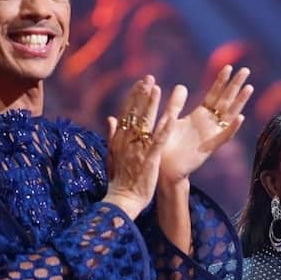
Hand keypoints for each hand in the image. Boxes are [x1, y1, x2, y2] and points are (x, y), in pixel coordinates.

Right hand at [102, 76, 175, 217]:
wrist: (122, 201)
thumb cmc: (119, 180)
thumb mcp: (112, 156)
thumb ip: (112, 136)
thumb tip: (110, 118)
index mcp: (120, 140)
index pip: (127, 114)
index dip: (134, 97)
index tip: (140, 83)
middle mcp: (128, 142)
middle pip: (135, 114)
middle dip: (142, 95)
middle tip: (149, 78)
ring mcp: (138, 150)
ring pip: (145, 123)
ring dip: (151, 105)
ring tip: (157, 89)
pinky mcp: (150, 160)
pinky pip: (158, 142)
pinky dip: (163, 130)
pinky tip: (170, 117)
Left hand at [158, 65, 252, 184]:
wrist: (164, 168)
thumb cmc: (165, 145)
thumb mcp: (169, 119)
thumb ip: (176, 104)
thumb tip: (182, 86)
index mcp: (199, 116)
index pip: (214, 95)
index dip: (221, 81)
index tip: (228, 66)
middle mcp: (208, 124)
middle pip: (225, 101)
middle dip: (235, 86)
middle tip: (245, 70)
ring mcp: (211, 135)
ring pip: (229, 116)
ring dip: (239, 102)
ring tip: (249, 87)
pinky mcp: (209, 148)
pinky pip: (223, 137)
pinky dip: (232, 128)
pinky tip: (239, 117)